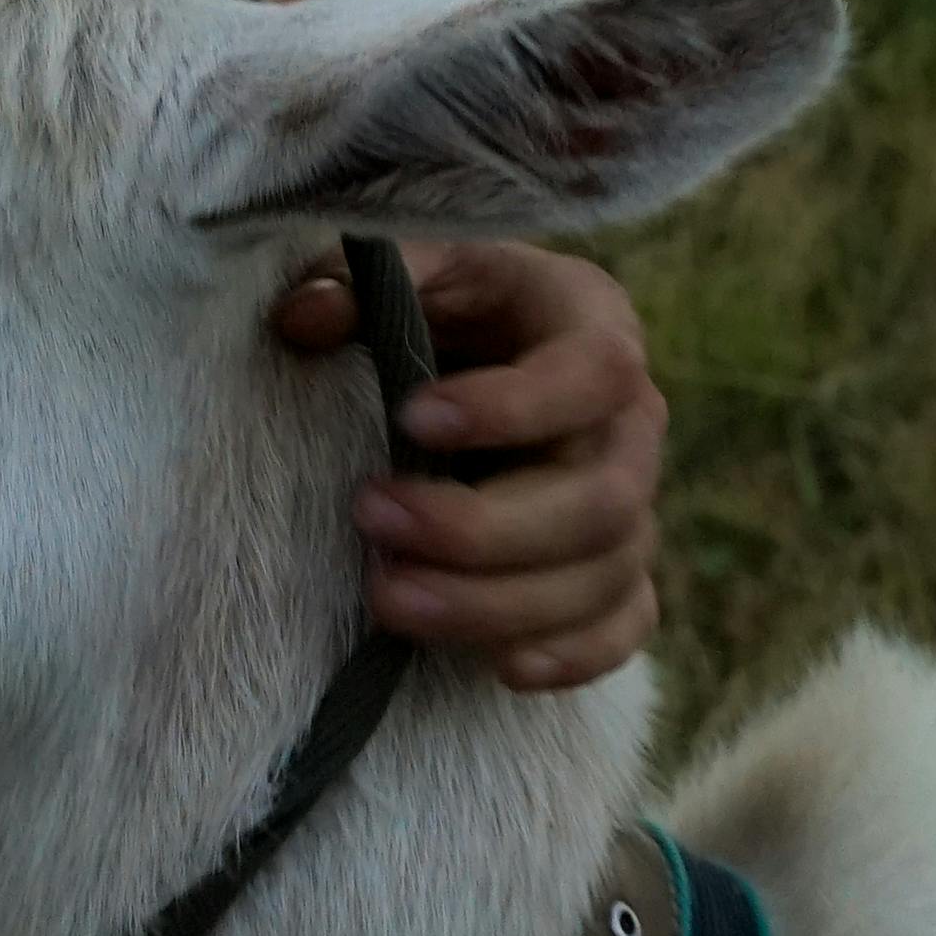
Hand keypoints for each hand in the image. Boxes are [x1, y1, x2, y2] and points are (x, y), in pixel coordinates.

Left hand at [272, 240, 665, 691]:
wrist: (476, 361)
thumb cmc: (444, 306)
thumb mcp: (409, 269)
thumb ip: (355, 278)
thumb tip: (300, 316)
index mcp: (593, 323)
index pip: (593, 371)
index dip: (513, 407)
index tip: (411, 417)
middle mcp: (630, 420)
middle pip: (601, 498)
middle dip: (482, 527)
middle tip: (371, 517)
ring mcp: (634, 502)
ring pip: (604, 574)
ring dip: (498, 601)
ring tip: (387, 597)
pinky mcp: (622, 571)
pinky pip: (624, 626)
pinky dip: (573, 653)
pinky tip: (499, 665)